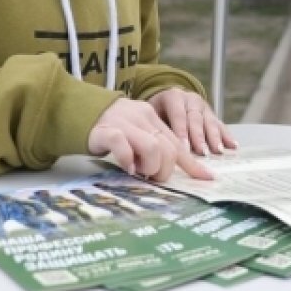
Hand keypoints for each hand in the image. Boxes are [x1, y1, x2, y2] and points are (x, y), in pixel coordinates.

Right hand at [87, 98, 211, 181]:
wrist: (83, 112)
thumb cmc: (114, 129)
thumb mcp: (139, 135)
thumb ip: (155, 147)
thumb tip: (170, 171)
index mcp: (154, 120)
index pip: (178, 144)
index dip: (193, 164)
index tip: (207, 178)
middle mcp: (143, 118)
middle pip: (169, 148)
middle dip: (164, 170)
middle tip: (151, 176)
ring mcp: (125, 123)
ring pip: (152, 147)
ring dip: (149, 166)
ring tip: (138, 171)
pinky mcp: (106, 130)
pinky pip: (122, 145)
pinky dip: (127, 160)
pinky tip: (126, 167)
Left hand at [148, 88, 236, 156]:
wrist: (166, 100)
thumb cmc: (156, 112)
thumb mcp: (151, 114)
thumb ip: (155, 127)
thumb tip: (158, 149)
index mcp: (173, 97)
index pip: (178, 115)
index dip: (182, 132)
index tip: (184, 148)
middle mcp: (190, 99)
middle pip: (196, 119)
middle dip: (199, 137)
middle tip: (202, 152)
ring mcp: (203, 106)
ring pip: (210, 122)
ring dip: (215, 138)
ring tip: (218, 151)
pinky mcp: (212, 115)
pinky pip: (221, 125)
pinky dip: (227, 136)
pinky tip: (233, 146)